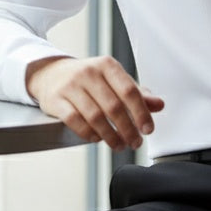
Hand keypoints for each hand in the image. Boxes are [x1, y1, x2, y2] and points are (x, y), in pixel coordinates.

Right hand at [25, 55, 164, 150]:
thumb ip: (136, 93)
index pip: (129, 90)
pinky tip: (97, 139)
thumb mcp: (113, 80)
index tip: (148, 129)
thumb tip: (159, 105)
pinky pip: (75, 121)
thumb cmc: (88, 79)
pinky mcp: (56, 99)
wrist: (51, 74)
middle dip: (128, 129)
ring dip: (110, 136)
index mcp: (107, 65)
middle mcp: (88, 72)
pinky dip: (88, 134)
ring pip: (95, 116)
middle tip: (135, 142)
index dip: (141, 112)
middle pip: (114, 106)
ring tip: (119, 145)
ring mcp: (71, 85)